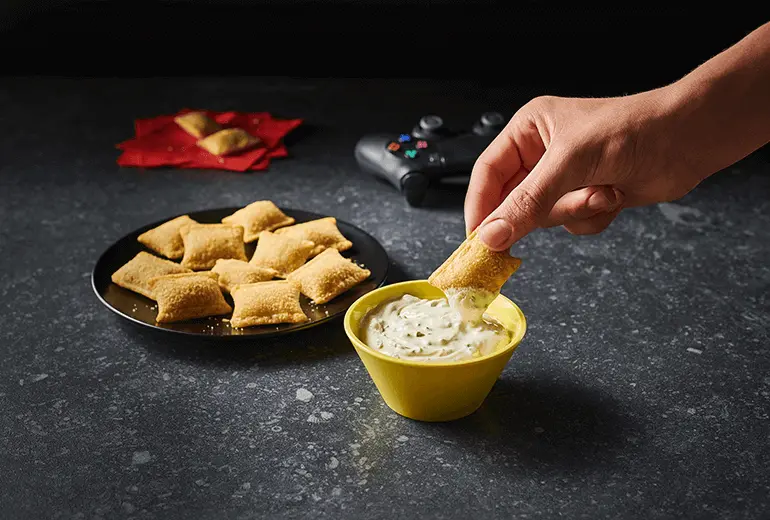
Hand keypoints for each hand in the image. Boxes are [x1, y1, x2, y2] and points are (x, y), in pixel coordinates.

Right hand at [464, 90, 704, 250]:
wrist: (689, 140)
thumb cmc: (632, 130)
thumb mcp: (570, 164)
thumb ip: (527, 202)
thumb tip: (491, 235)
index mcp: (530, 130)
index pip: (488, 173)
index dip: (480, 206)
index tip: (476, 239)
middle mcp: (543, 154)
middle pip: (514, 200)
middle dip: (539, 210)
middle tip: (543, 220)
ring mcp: (565, 177)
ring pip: (545, 216)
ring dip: (574, 211)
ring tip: (600, 192)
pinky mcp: (586, 196)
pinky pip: (572, 223)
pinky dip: (592, 217)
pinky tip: (614, 195)